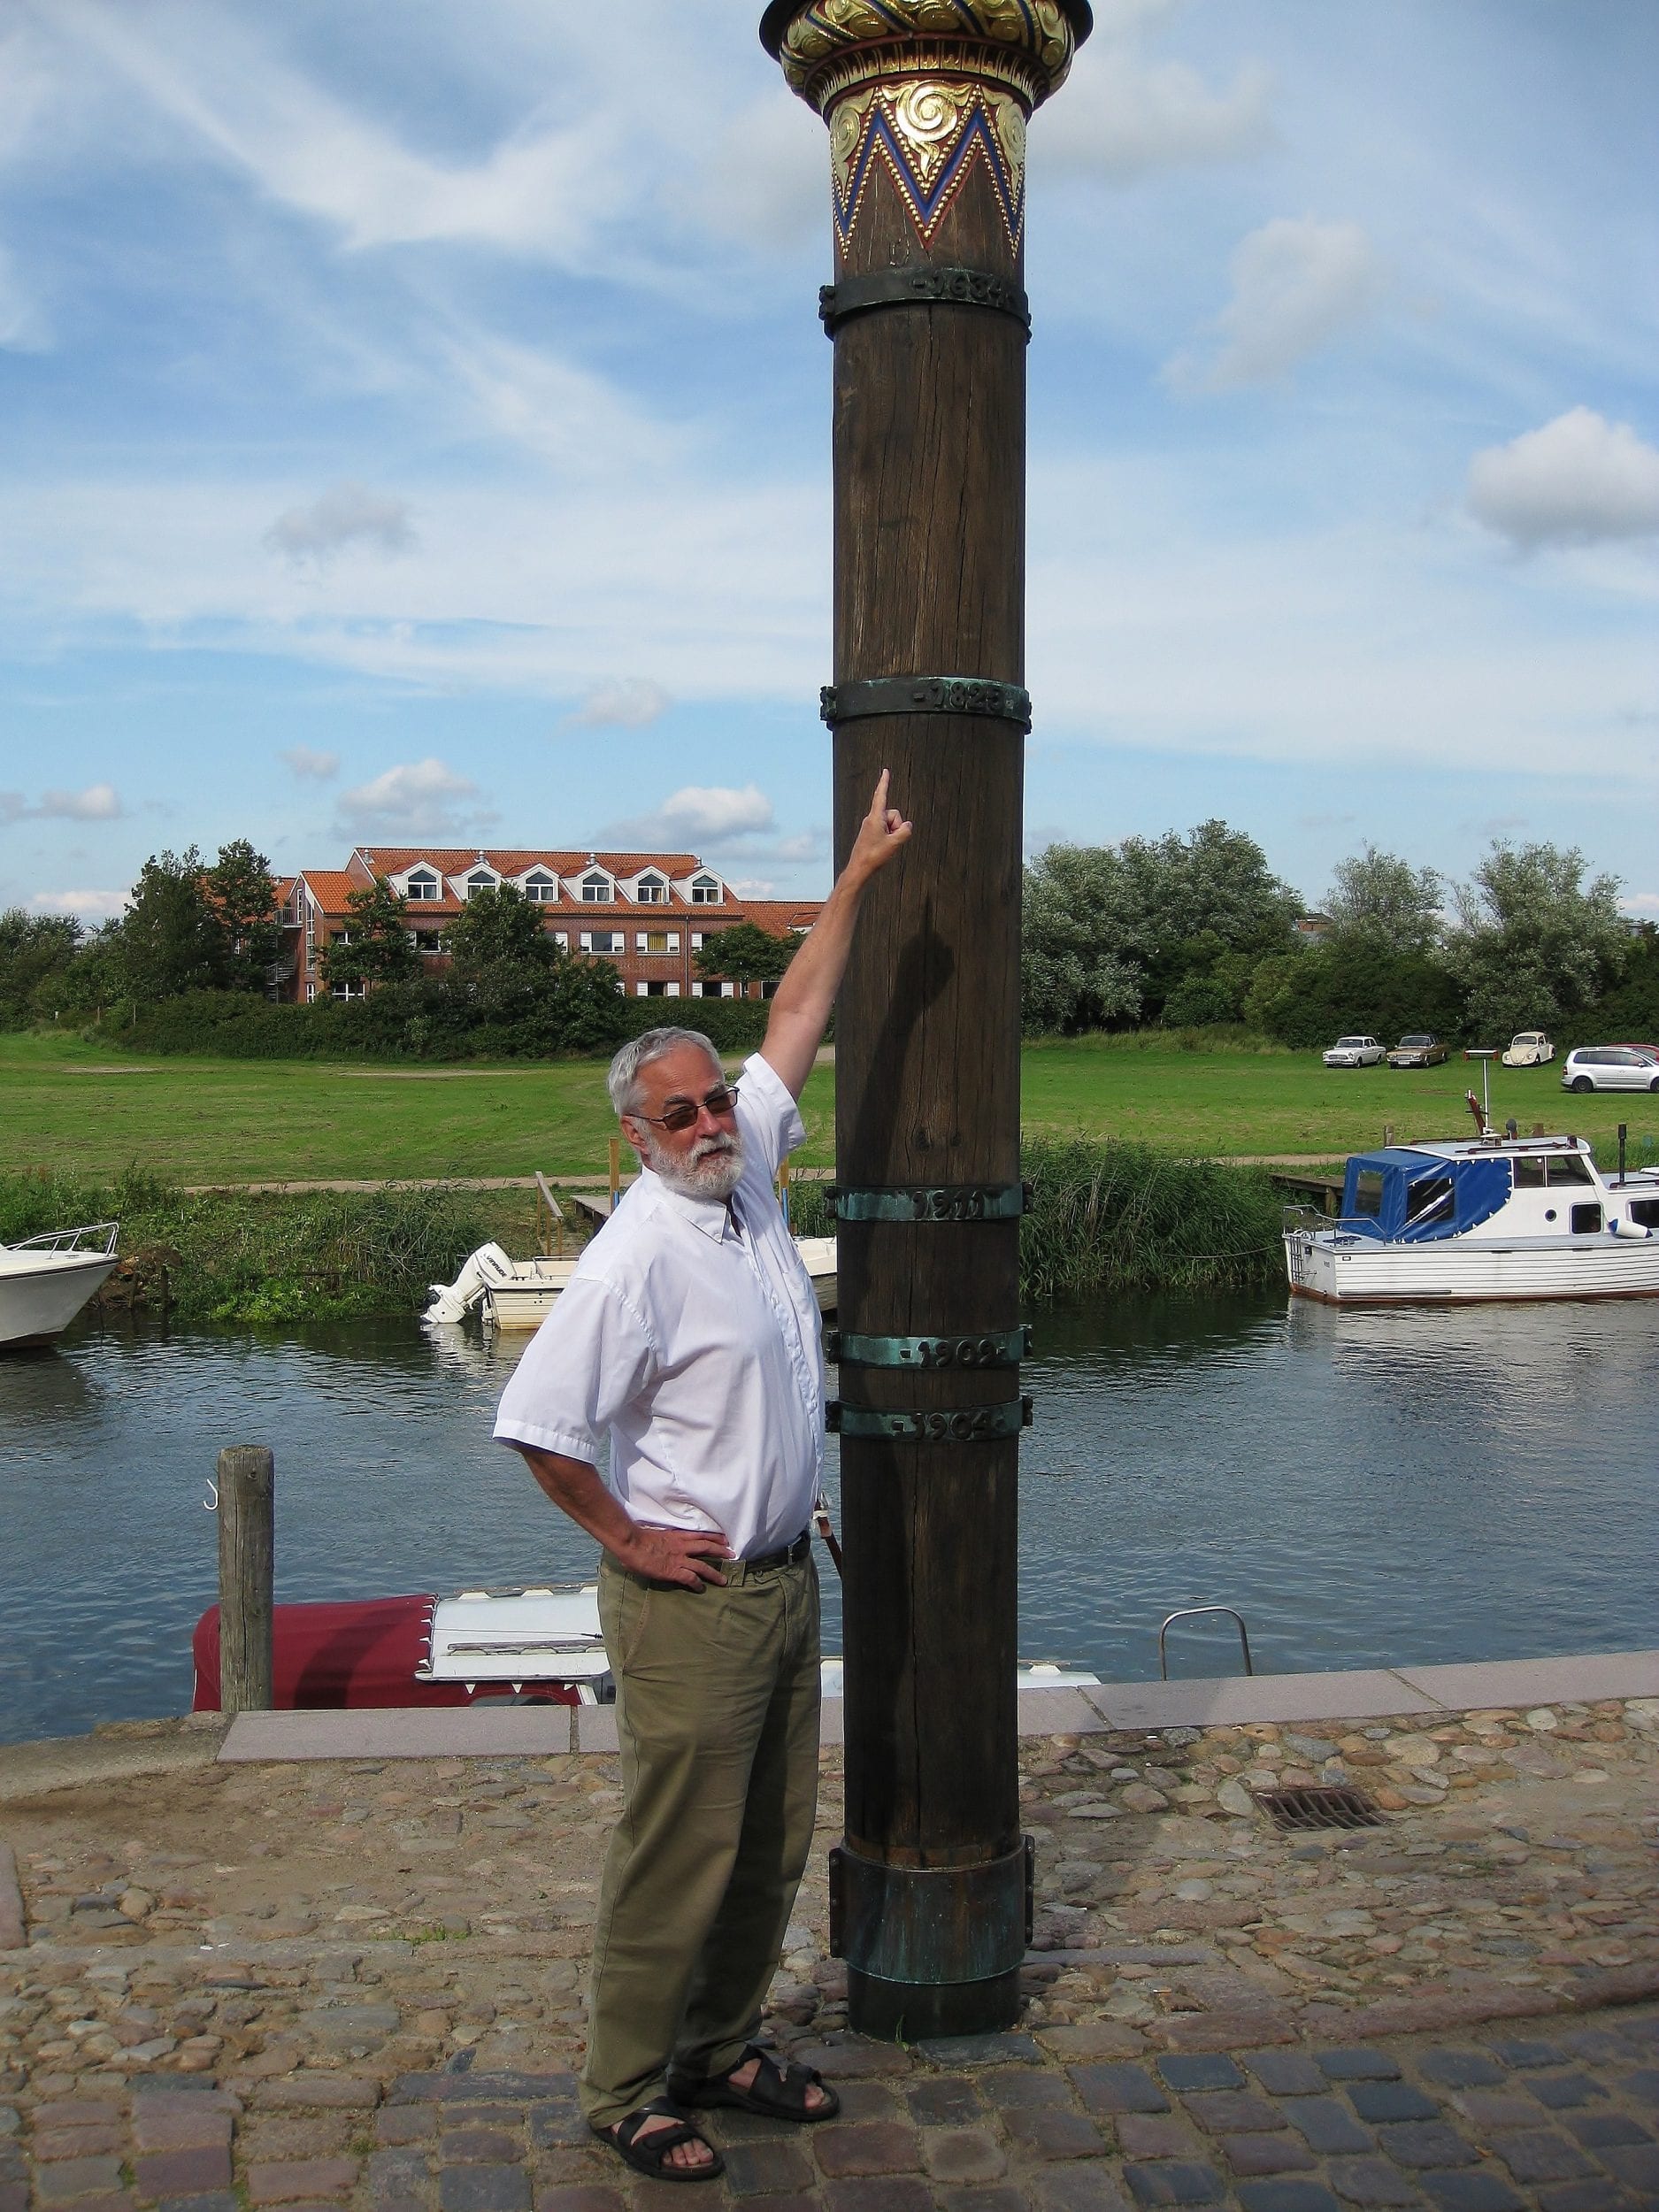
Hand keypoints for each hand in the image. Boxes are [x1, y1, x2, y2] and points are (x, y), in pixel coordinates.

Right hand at [618, 1522, 731, 1587]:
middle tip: (732, 1554)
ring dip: (715, 1573)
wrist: (632, 1544)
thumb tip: (660, 1548)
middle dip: (721, 1551)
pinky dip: (697, 1584)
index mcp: (677, 1536)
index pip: (700, 1535)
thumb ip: (663, 1542)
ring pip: (703, 1565)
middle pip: (707, 1547)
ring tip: (724, 1580)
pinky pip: (690, 1578)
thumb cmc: (638, 1539)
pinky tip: (701, 1589)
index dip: (713, 1537)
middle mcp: (682, 1546)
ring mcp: (679, 1559)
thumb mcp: (656, 1536)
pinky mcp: (674, 1571)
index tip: (724, 1539)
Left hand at [847, 769, 912, 883]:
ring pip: (891, 824)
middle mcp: (871, 819)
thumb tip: (907, 826)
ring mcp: (870, 826)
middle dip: (897, 826)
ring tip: (884, 847)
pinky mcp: (870, 833)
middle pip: (894, 815)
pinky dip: (888, 838)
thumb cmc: (874, 855)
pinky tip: (882, 849)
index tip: (886, 771)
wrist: (859, 868)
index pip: (881, 795)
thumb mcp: (895, 843)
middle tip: (890, 841)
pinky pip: (886, 831)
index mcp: (875, 817)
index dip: (885, 782)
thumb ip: (905, 831)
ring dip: (893, 834)